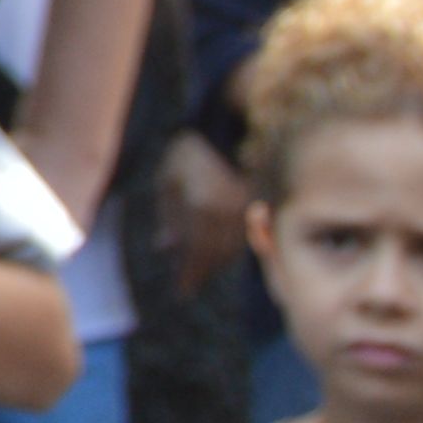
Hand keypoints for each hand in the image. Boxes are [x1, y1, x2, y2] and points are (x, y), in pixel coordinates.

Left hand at [159, 129, 256, 293]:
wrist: (222, 130)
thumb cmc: (186, 154)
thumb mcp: (167, 179)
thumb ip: (168, 215)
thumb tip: (165, 248)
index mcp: (205, 205)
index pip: (198, 251)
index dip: (190, 274)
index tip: (182, 292)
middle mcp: (230, 210)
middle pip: (216, 254)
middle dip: (201, 272)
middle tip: (187, 289)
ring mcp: (247, 207)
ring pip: (232, 247)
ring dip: (214, 264)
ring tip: (198, 275)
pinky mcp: (257, 205)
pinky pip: (242, 235)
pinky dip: (228, 249)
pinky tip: (216, 257)